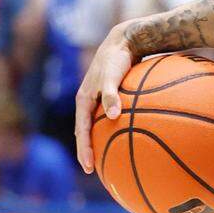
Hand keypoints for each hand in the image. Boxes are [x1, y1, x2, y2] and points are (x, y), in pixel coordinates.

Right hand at [74, 25, 135, 173]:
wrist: (124, 41)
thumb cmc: (117, 59)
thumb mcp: (111, 77)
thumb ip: (111, 95)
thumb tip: (113, 116)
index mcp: (83, 101)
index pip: (81, 131)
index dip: (84, 150)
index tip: (89, 168)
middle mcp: (89, 102)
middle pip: (87, 132)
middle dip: (89, 152)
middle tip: (96, 171)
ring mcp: (99, 99)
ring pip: (98, 126)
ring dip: (102, 142)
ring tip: (111, 158)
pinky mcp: (110, 96)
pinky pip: (112, 117)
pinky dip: (117, 128)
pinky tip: (132, 136)